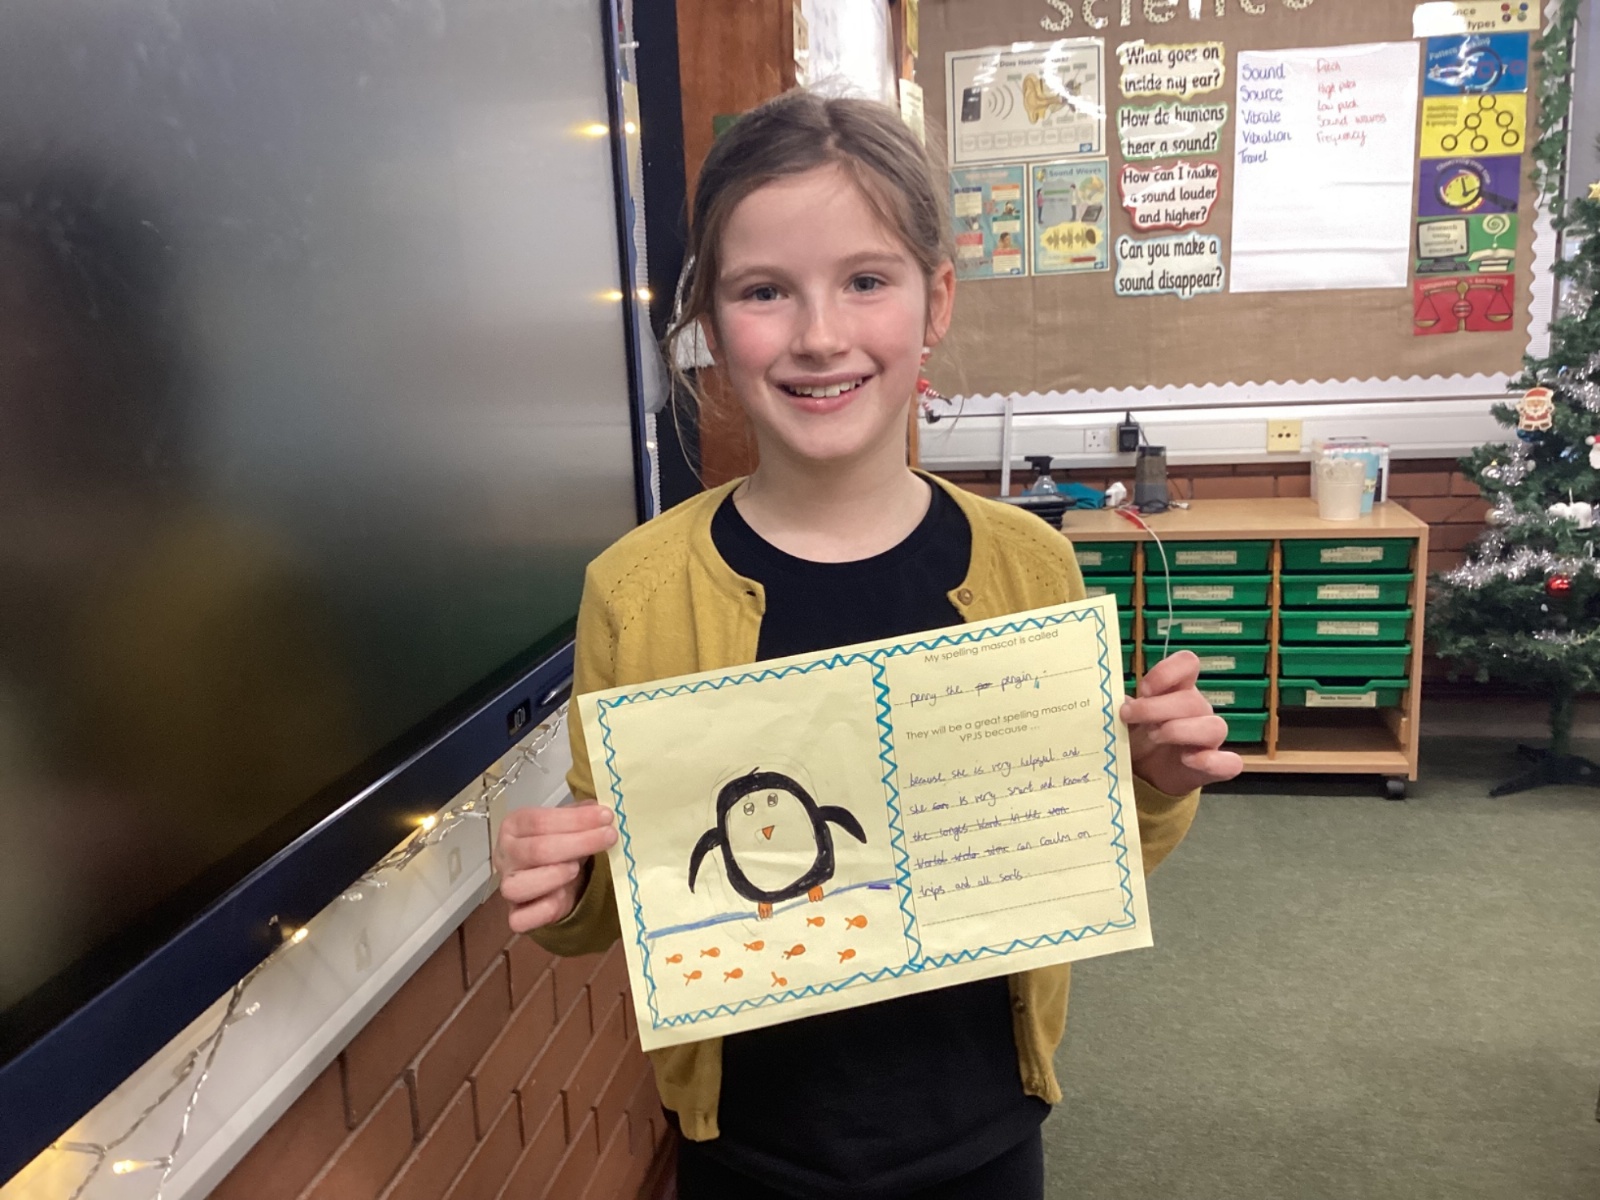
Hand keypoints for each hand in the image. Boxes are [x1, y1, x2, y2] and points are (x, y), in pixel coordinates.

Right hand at [494, 802, 616, 933]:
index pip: (540, 821)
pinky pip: (520, 919)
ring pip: (518, 886)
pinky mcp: (515, 915)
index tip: (606, 816)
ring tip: (578, 868)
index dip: (575, 819)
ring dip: (553, 876)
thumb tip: (600, 809)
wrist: (549, 879)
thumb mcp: (566, 824)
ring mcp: (507, 887)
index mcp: (514, 827)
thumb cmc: (556, 847)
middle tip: (609, 836)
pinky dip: (544, 910)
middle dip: (578, 842)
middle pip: (536, 850)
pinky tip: (564, 897)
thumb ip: (581, 815)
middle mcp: (506, 856)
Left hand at [1120, 651, 1243, 795]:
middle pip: (1192, 700)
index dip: (1168, 672)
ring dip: (1180, 730)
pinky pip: (1230, 762)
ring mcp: (1210, 738)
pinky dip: (1212, 761)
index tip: (1144, 689)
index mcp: (1178, 690)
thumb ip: (1123, 706)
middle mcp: (1198, 710)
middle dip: (1156, 708)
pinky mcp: (1216, 766)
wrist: (1149, 776)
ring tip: (1154, 737)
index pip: (1188, 664)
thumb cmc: (1140, 738)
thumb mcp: (1128, 719)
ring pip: (1214, 726)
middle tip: (1129, 716)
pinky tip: (1188, 759)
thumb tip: (1110, 698)